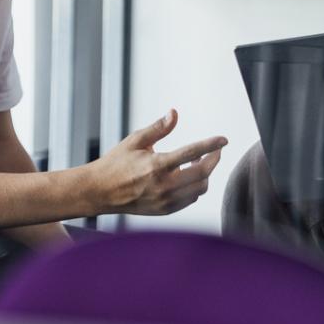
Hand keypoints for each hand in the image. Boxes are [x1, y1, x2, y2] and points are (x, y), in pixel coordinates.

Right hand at [83, 109, 226, 215]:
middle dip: (213, 160)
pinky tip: (187, 177)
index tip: (223, 140)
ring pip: (199, 189)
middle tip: (215, 151)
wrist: (100, 192)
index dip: (211, 145)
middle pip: (202, 174)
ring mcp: (165, 201)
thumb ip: (158, 128)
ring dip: (204, 175)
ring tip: (197, 163)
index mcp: (156, 166)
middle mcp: (163, 186)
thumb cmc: (116, 163)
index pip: (192, 153)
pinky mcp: (164, 210)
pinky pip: (190, 200)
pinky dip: (195, 188)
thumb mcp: (135, 141)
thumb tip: (174, 113)